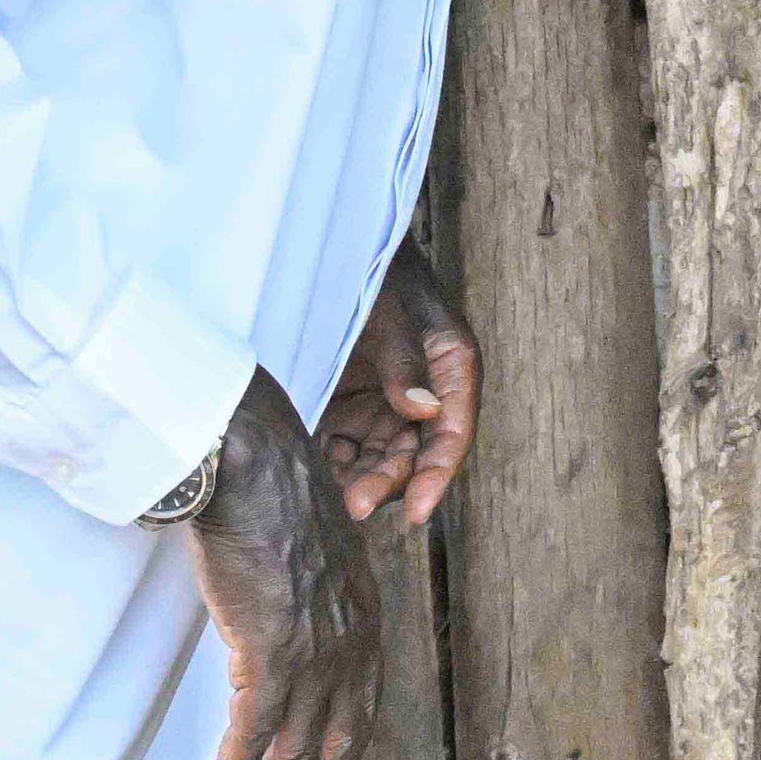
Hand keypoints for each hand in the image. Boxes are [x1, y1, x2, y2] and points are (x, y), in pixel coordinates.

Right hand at [188, 366, 385, 759]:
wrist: (250, 460)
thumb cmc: (271, 494)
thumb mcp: (310, 549)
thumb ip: (310, 589)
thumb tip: (290, 606)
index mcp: (362, 614)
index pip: (364, 703)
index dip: (347, 754)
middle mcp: (349, 638)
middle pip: (340, 736)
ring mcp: (314, 647)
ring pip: (298, 744)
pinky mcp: (272, 647)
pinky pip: (255, 728)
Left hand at [313, 245, 479, 531]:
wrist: (337, 247)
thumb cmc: (380, 270)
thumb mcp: (394, 310)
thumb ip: (406, 361)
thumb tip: (424, 413)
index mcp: (451, 369)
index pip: (450, 433)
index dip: (435, 476)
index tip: (416, 512)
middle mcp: (422, 395)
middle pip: (412, 454)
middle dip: (386, 483)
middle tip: (353, 505)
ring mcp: (384, 403)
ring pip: (376, 458)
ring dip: (357, 480)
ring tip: (328, 497)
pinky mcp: (350, 406)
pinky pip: (342, 446)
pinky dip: (330, 463)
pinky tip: (309, 471)